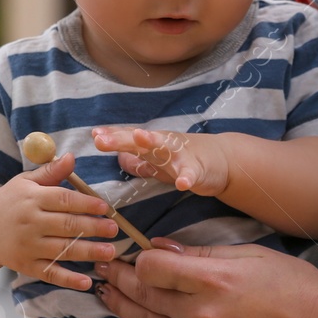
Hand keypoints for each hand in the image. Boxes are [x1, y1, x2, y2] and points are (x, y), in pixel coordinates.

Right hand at [0, 151, 120, 291]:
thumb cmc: (10, 202)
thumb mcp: (25, 182)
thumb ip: (51, 171)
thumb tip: (72, 156)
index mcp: (31, 199)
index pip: (63, 200)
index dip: (85, 203)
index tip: (105, 207)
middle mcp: (29, 223)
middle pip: (66, 225)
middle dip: (92, 228)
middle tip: (114, 229)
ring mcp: (27, 246)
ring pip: (62, 250)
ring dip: (88, 252)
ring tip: (110, 252)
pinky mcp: (26, 266)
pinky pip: (50, 273)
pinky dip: (68, 280)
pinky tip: (86, 283)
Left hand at [92, 127, 229, 195]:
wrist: (222, 159)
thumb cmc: (184, 158)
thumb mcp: (156, 159)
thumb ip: (136, 158)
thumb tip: (114, 155)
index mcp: (152, 144)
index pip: (129, 138)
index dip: (112, 136)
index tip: (94, 134)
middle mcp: (164, 145)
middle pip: (140, 140)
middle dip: (121, 138)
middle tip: (102, 139)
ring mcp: (181, 155)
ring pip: (165, 148)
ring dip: (153, 142)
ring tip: (140, 138)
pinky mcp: (199, 169)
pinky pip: (192, 174)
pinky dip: (187, 177)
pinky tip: (182, 183)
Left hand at [94, 239, 317, 317]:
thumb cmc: (296, 289)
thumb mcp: (250, 255)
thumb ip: (201, 253)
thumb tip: (162, 249)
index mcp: (214, 281)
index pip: (152, 268)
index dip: (138, 257)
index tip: (133, 249)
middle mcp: (201, 315)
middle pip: (143, 295)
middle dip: (119, 278)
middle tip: (104, 265)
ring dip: (118, 305)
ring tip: (103, 291)